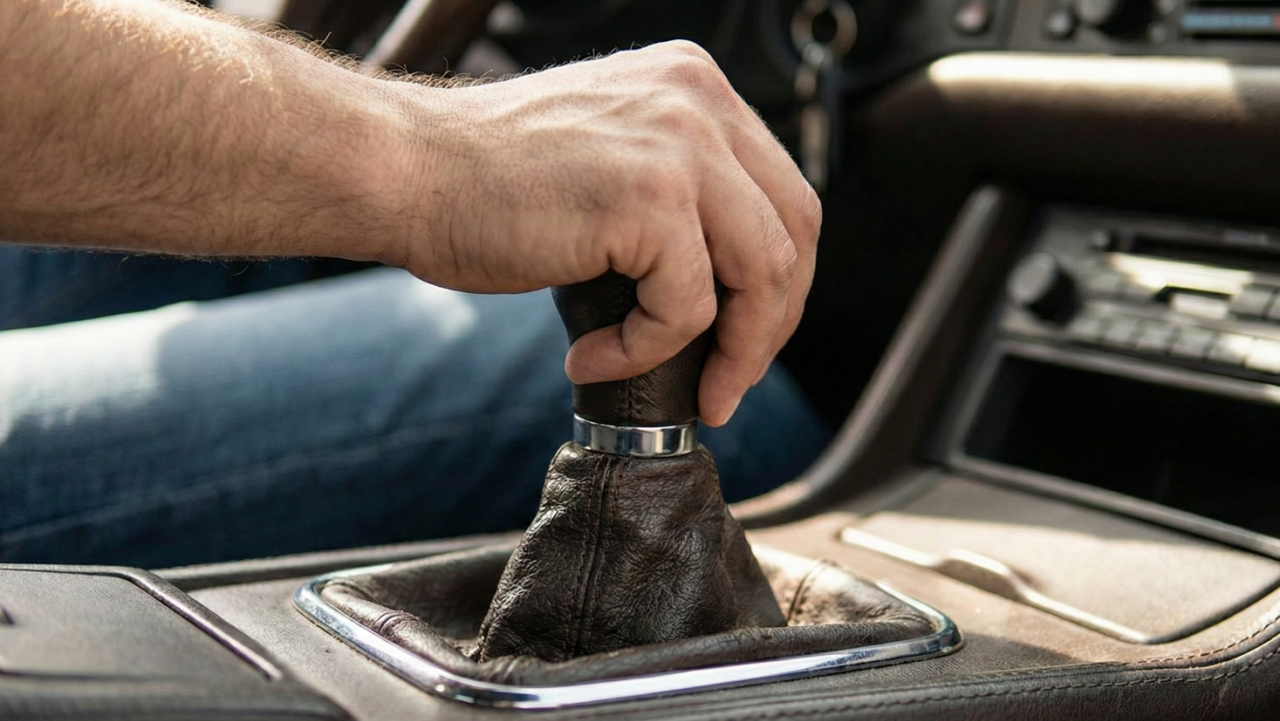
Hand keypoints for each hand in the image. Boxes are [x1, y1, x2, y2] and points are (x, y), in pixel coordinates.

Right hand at [395, 41, 820, 425]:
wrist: (405, 170)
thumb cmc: (484, 180)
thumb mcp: (609, 161)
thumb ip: (675, 194)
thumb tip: (728, 287)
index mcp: (695, 86)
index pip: (783, 194)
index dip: (779, 281)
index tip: (746, 340)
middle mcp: (699, 101)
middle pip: (795, 232)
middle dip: (772, 324)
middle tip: (730, 382)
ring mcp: (679, 144)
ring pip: (762, 274)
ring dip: (733, 353)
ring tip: (691, 391)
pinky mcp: (649, 198)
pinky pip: (686, 308)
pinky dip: (645, 351)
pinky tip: (591, 358)